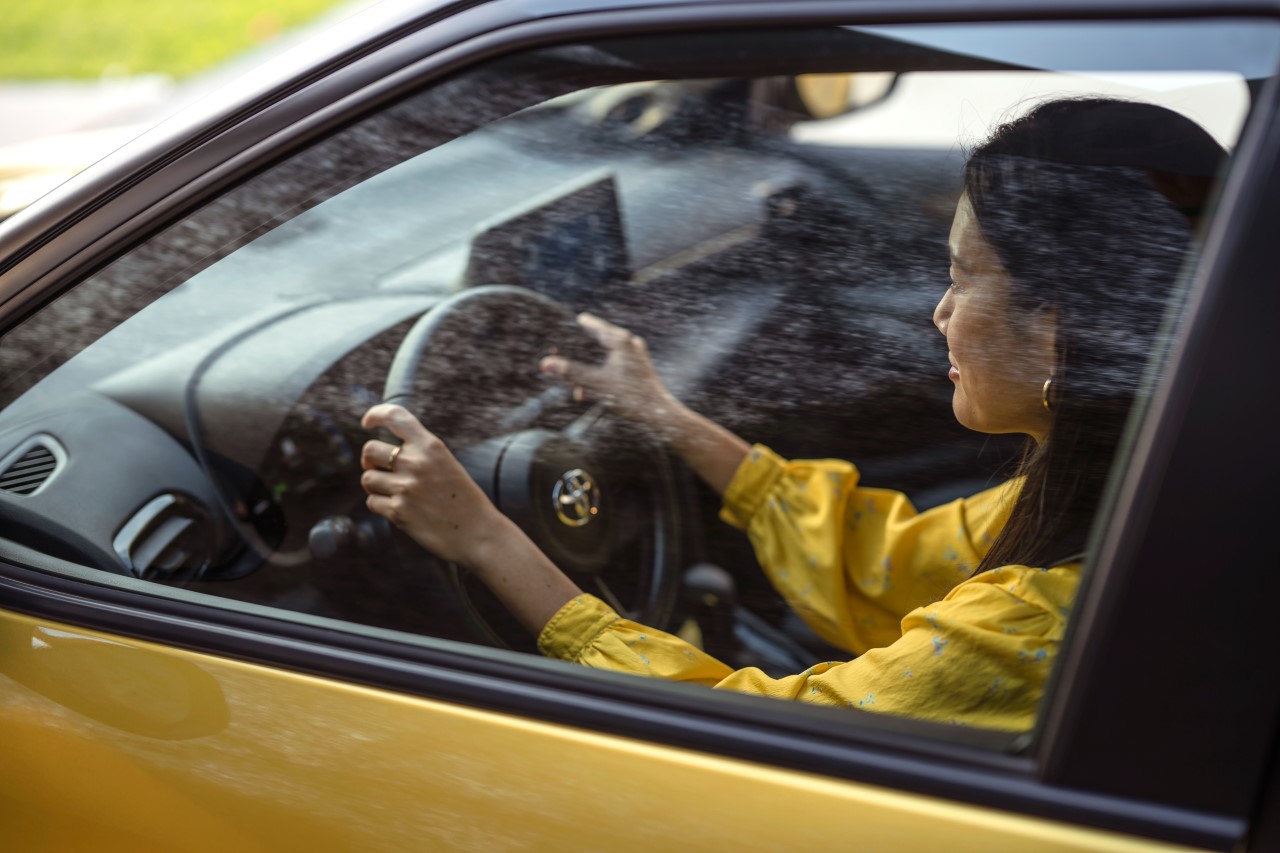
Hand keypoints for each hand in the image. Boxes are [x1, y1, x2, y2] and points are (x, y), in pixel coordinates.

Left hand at [360, 404, 510, 567]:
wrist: (478, 533)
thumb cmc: (464, 500)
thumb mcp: (447, 464)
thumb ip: (420, 454)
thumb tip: (384, 453)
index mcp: (431, 446)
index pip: (395, 417)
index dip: (375, 415)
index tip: (368, 423)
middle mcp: (416, 463)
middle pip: (370, 450)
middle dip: (369, 461)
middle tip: (379, 470)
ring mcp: (405, 488)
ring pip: (367, 478)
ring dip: (375, 486)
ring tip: (393, 493)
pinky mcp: (398, 512)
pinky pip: (372, 502)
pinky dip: (380, 506)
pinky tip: (399, 510)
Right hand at [540, 313, 681, 431]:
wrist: (658, 415)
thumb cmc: (631, 397)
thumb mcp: (595, 384)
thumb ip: (570, 372)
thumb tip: (545, 363)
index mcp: (620, 340)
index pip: (589, 326)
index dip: (570, 330)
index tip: (556, 332)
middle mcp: (629, 343)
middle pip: (595, 341)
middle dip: (577, 354)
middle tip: (558, 358)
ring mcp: (634, 355)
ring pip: (602, 356)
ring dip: (587, 370)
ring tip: (575, 387)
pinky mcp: (636, 368)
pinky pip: (611, 366)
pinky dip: (599, 375)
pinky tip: (588, 392)